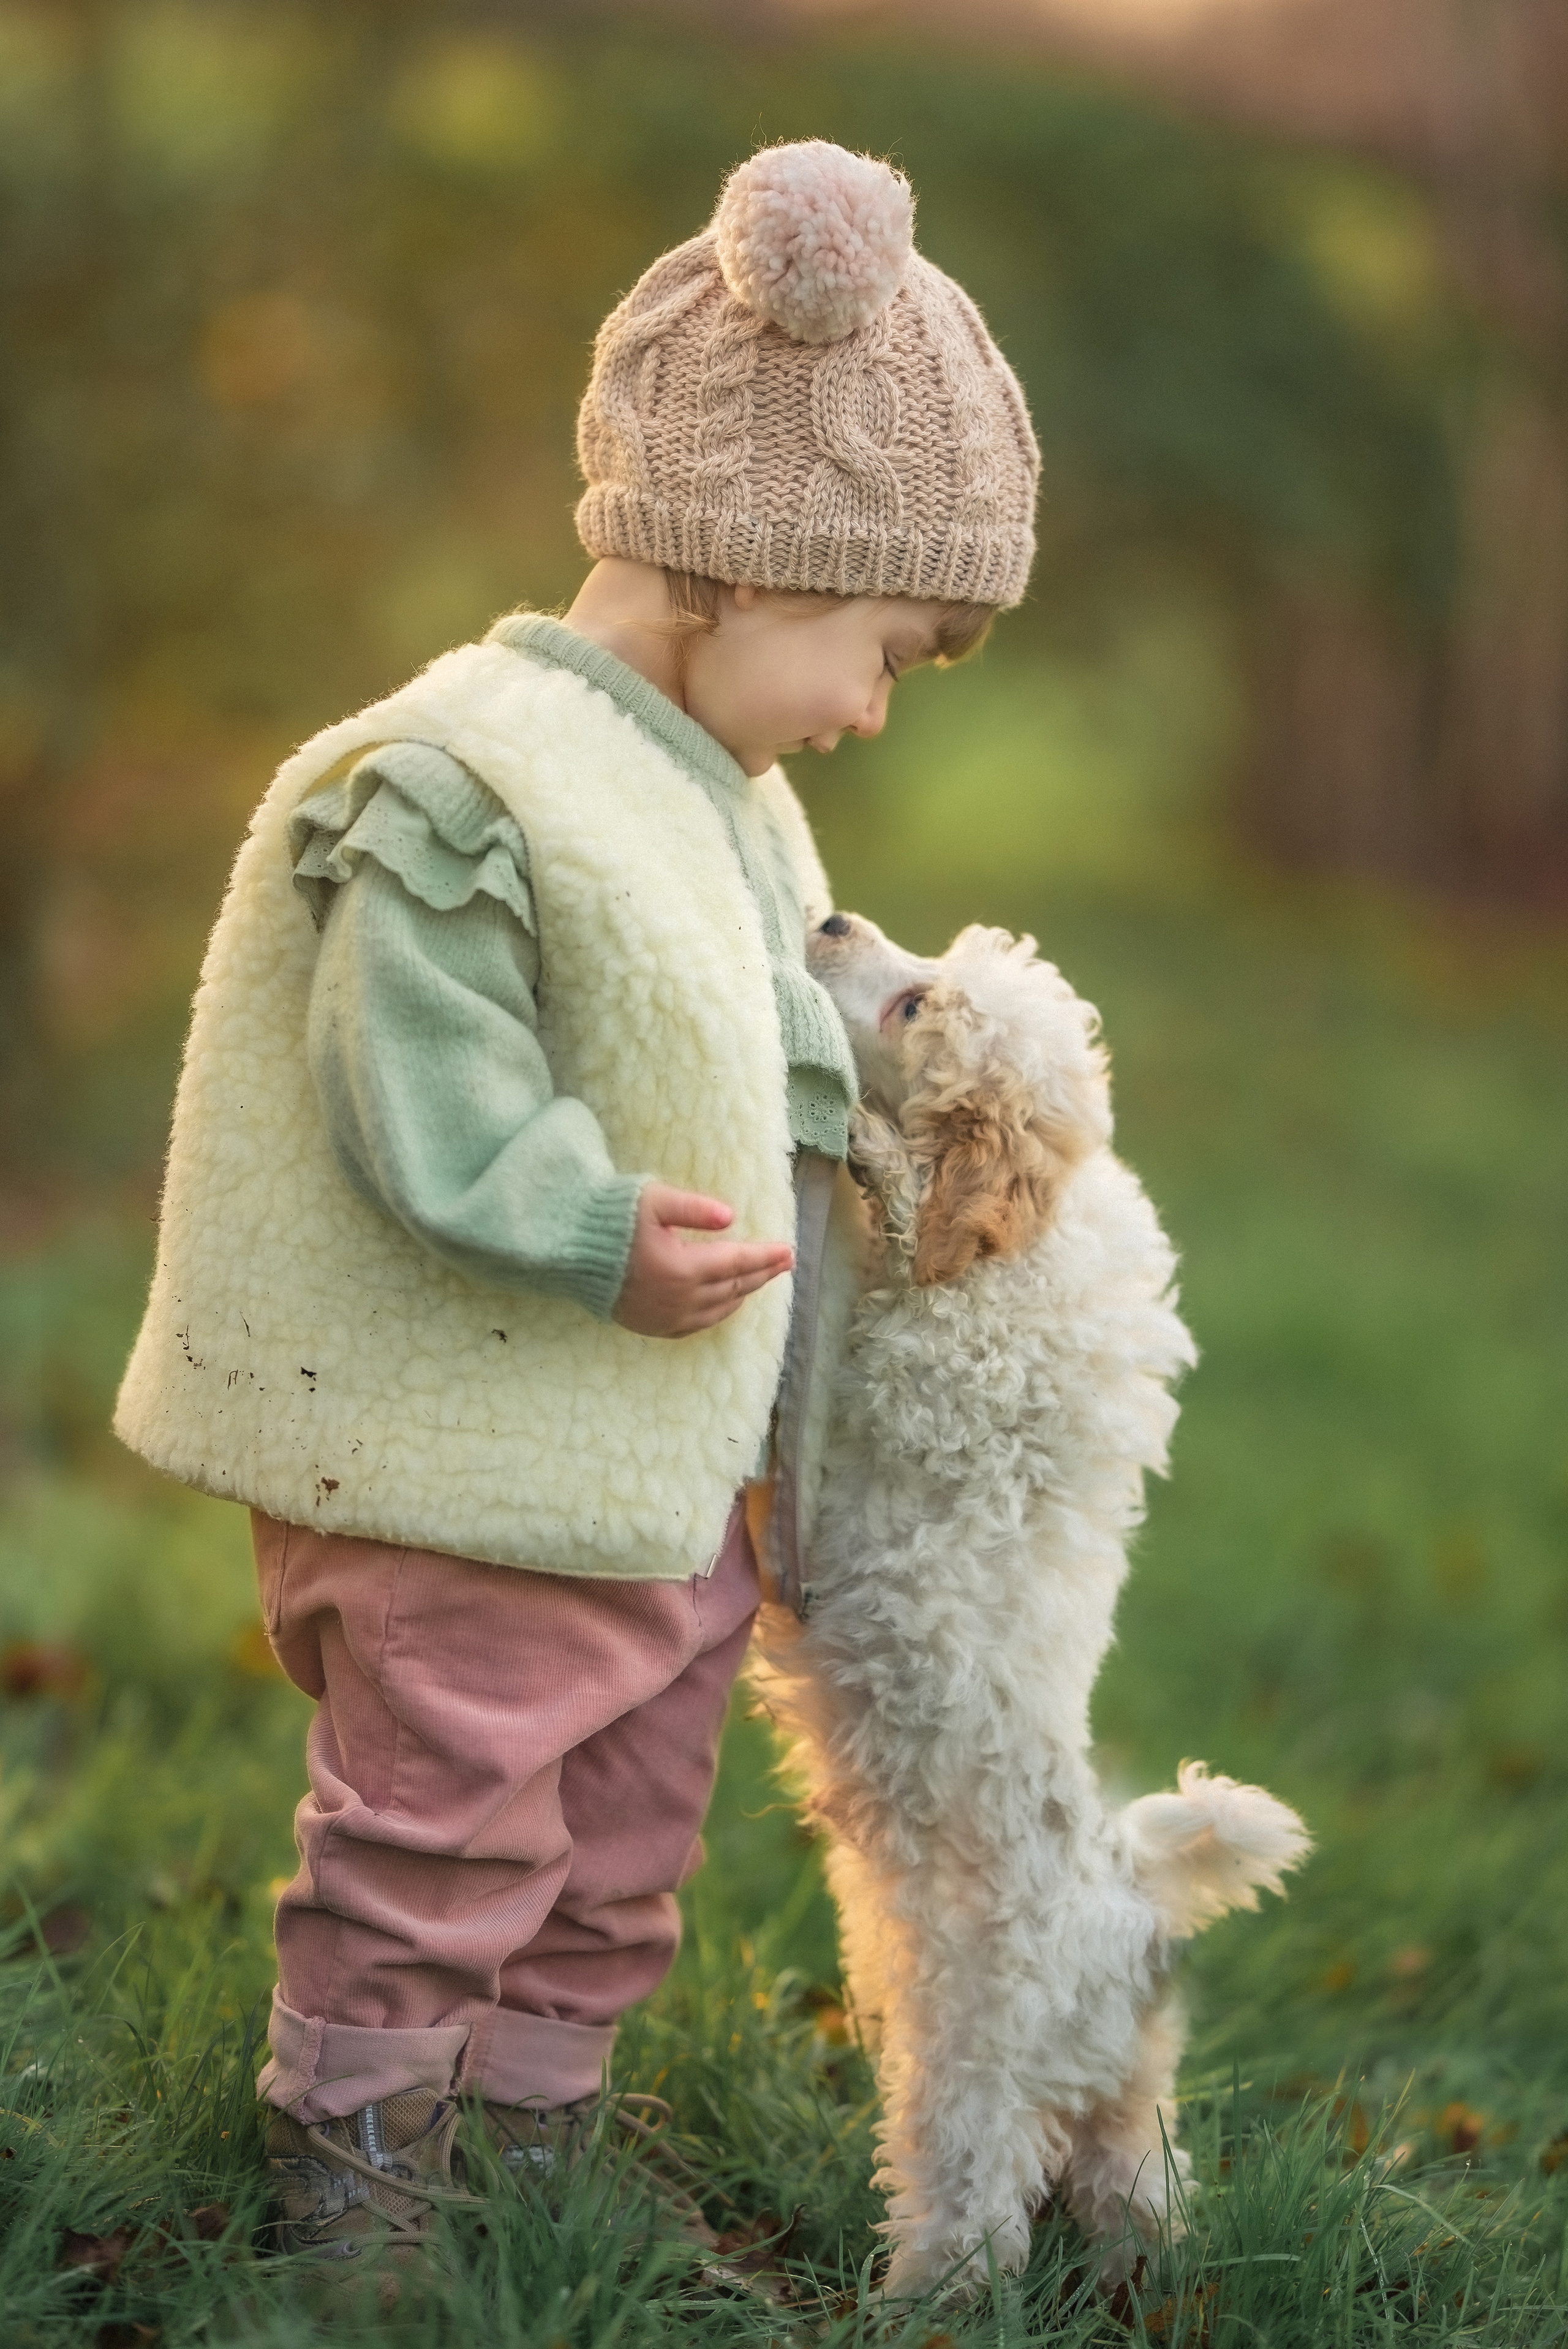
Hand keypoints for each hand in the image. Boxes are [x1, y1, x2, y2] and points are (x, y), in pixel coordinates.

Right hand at [613, 1184, 793, 1337]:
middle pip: (733, 1287)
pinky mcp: (649, 1325)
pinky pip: (694, 1326)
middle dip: (761, 1274)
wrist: (567, 1251)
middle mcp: (679, 1298)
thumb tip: (729, 1216)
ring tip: (759, 1280)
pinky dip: (717, 1314)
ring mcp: (664, 1316)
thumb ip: (693, 1208)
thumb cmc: (610, 1219)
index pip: (737, 1262)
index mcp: (683, 1267)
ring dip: (742, 1294)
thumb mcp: (652, 1201)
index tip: (788, 1252)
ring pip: (718, 1309)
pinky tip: (724, 1305)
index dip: (765, 1257)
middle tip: (784, 1264)